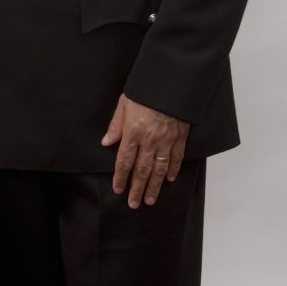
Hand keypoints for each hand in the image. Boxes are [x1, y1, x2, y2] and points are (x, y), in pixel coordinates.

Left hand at [101, 94, 189, 208]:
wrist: (171, 81)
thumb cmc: (145, 90)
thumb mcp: (124, 103)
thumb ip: (116, 125)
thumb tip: (106, 142)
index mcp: (133, 132)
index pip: (124, 161)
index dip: (121, 178)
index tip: (118, 189)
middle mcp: (149, 140)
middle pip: (142, 171)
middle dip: (136, 189)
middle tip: (134, 204)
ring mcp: (166, 140)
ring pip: (160, 169)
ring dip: (154, 186)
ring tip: (150, 199)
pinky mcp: (180, 137)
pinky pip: (177, 158)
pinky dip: (173, 170)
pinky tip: (169, 179)